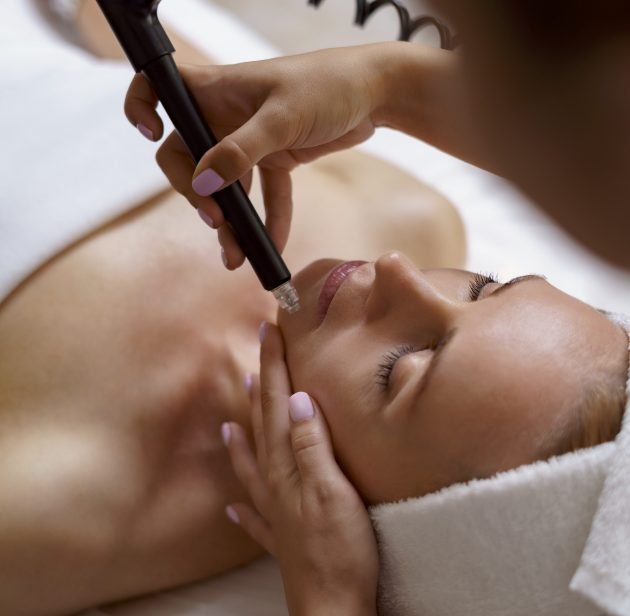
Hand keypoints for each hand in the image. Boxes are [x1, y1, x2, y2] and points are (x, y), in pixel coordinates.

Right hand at [124, 46, 386, 268]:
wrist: (375, 94)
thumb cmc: (327, 86)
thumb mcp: (282, 118)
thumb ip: (241, 151)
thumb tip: (204, 183)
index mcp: (216, 90)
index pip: (160, 88)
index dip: (142, 107)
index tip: (151, 134)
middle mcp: (225, 114)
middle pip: (189, 158)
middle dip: (197, 194)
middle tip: (216, 220)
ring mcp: (249, 138)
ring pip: (226, 184)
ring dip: (231, 220)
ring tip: (237, 254)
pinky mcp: (276, 157)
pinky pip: (264, 194)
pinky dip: (269, 219)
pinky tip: (274, 246)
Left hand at [222, 324, 378, 615]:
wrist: (334, 607)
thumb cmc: (340, 549)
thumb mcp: (331, 490)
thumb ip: (311, 444)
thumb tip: (295, 400)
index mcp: (287, 465)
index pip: (277, 403)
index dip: (274, 366)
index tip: (270, 331)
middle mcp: (275, 482)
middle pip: (263, 422)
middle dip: (261, 382)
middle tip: (258, 350)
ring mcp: (276, 509)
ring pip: (253, 461)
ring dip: (244, 433)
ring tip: (233, 411)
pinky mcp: (284, 535)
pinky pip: (254, 512)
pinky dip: (242, 501)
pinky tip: (232, 503)